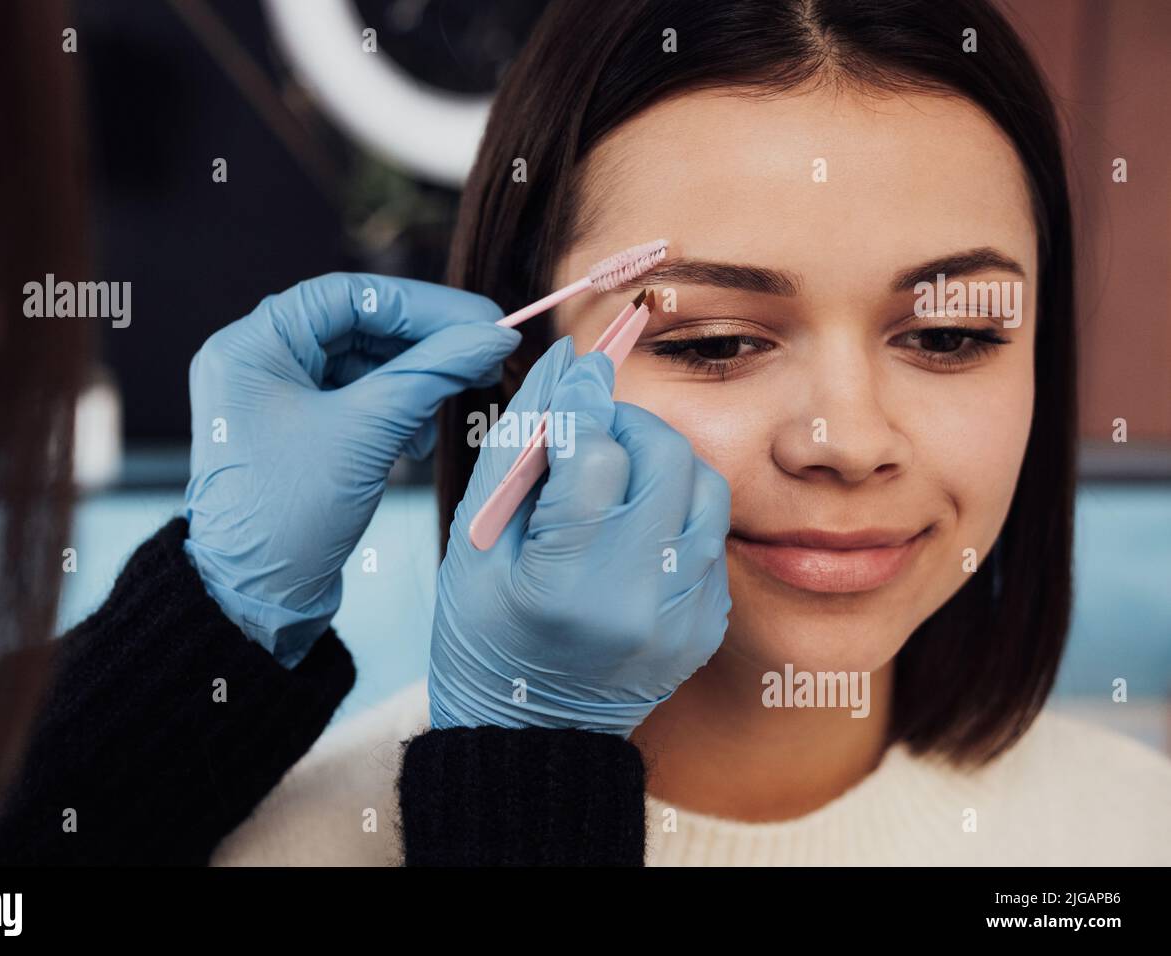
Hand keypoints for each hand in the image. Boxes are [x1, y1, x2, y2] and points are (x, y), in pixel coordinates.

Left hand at [184, 274, 519, 666]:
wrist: (254, 600)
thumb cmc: (289, 515)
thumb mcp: (368, 433)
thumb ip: (432, 374)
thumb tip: (494, 336)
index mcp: (252, 346)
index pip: (349, 296)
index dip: (423, 305)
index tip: (482, 319)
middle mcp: (258, 362)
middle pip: (360, 327)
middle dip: (426, 346)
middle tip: (487, 355)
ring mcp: (277, 398)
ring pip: (365, 365)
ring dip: (415, 382)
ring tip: (455, 403)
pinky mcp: (299, 432)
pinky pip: (359, 401)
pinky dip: (397, 412)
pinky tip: (419, 442)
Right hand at [429, 336, 731, 736]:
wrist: (533, 733)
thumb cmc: (484, 632)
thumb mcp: (477, 541)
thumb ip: (518, 446)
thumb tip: (564, 365)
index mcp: (566, 585)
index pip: (597, 454)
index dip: (586, 401)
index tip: (579, 371)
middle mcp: (639, 602)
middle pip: (666, 458)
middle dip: (628, 426)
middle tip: (593, 434)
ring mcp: (683, 617)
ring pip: (704, 486)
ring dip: (661, 462)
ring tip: (615, 480)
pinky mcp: (707, 622)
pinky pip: (710, 532)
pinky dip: (675, 510)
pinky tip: (634, 528)